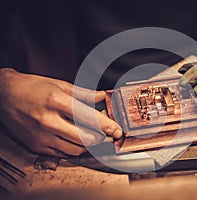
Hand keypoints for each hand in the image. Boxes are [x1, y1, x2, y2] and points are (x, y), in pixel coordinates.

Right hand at [0, 69, 121, 156]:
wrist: (4, 95)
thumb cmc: (32, 87)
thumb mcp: (59, 85)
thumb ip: (83, 94)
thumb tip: (102, 96)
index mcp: (56, 101)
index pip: (88, 117)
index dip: (107, 126)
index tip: (117, 130)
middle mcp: (48, 120)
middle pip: (85, 138)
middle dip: (100, 137)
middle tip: (104, 133)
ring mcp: (41, 135)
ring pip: (76, 149)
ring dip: (87, 143)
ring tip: (89, 134)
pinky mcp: (36, 146)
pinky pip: (63, 153)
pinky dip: (73, 148)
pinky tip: (74, 138)